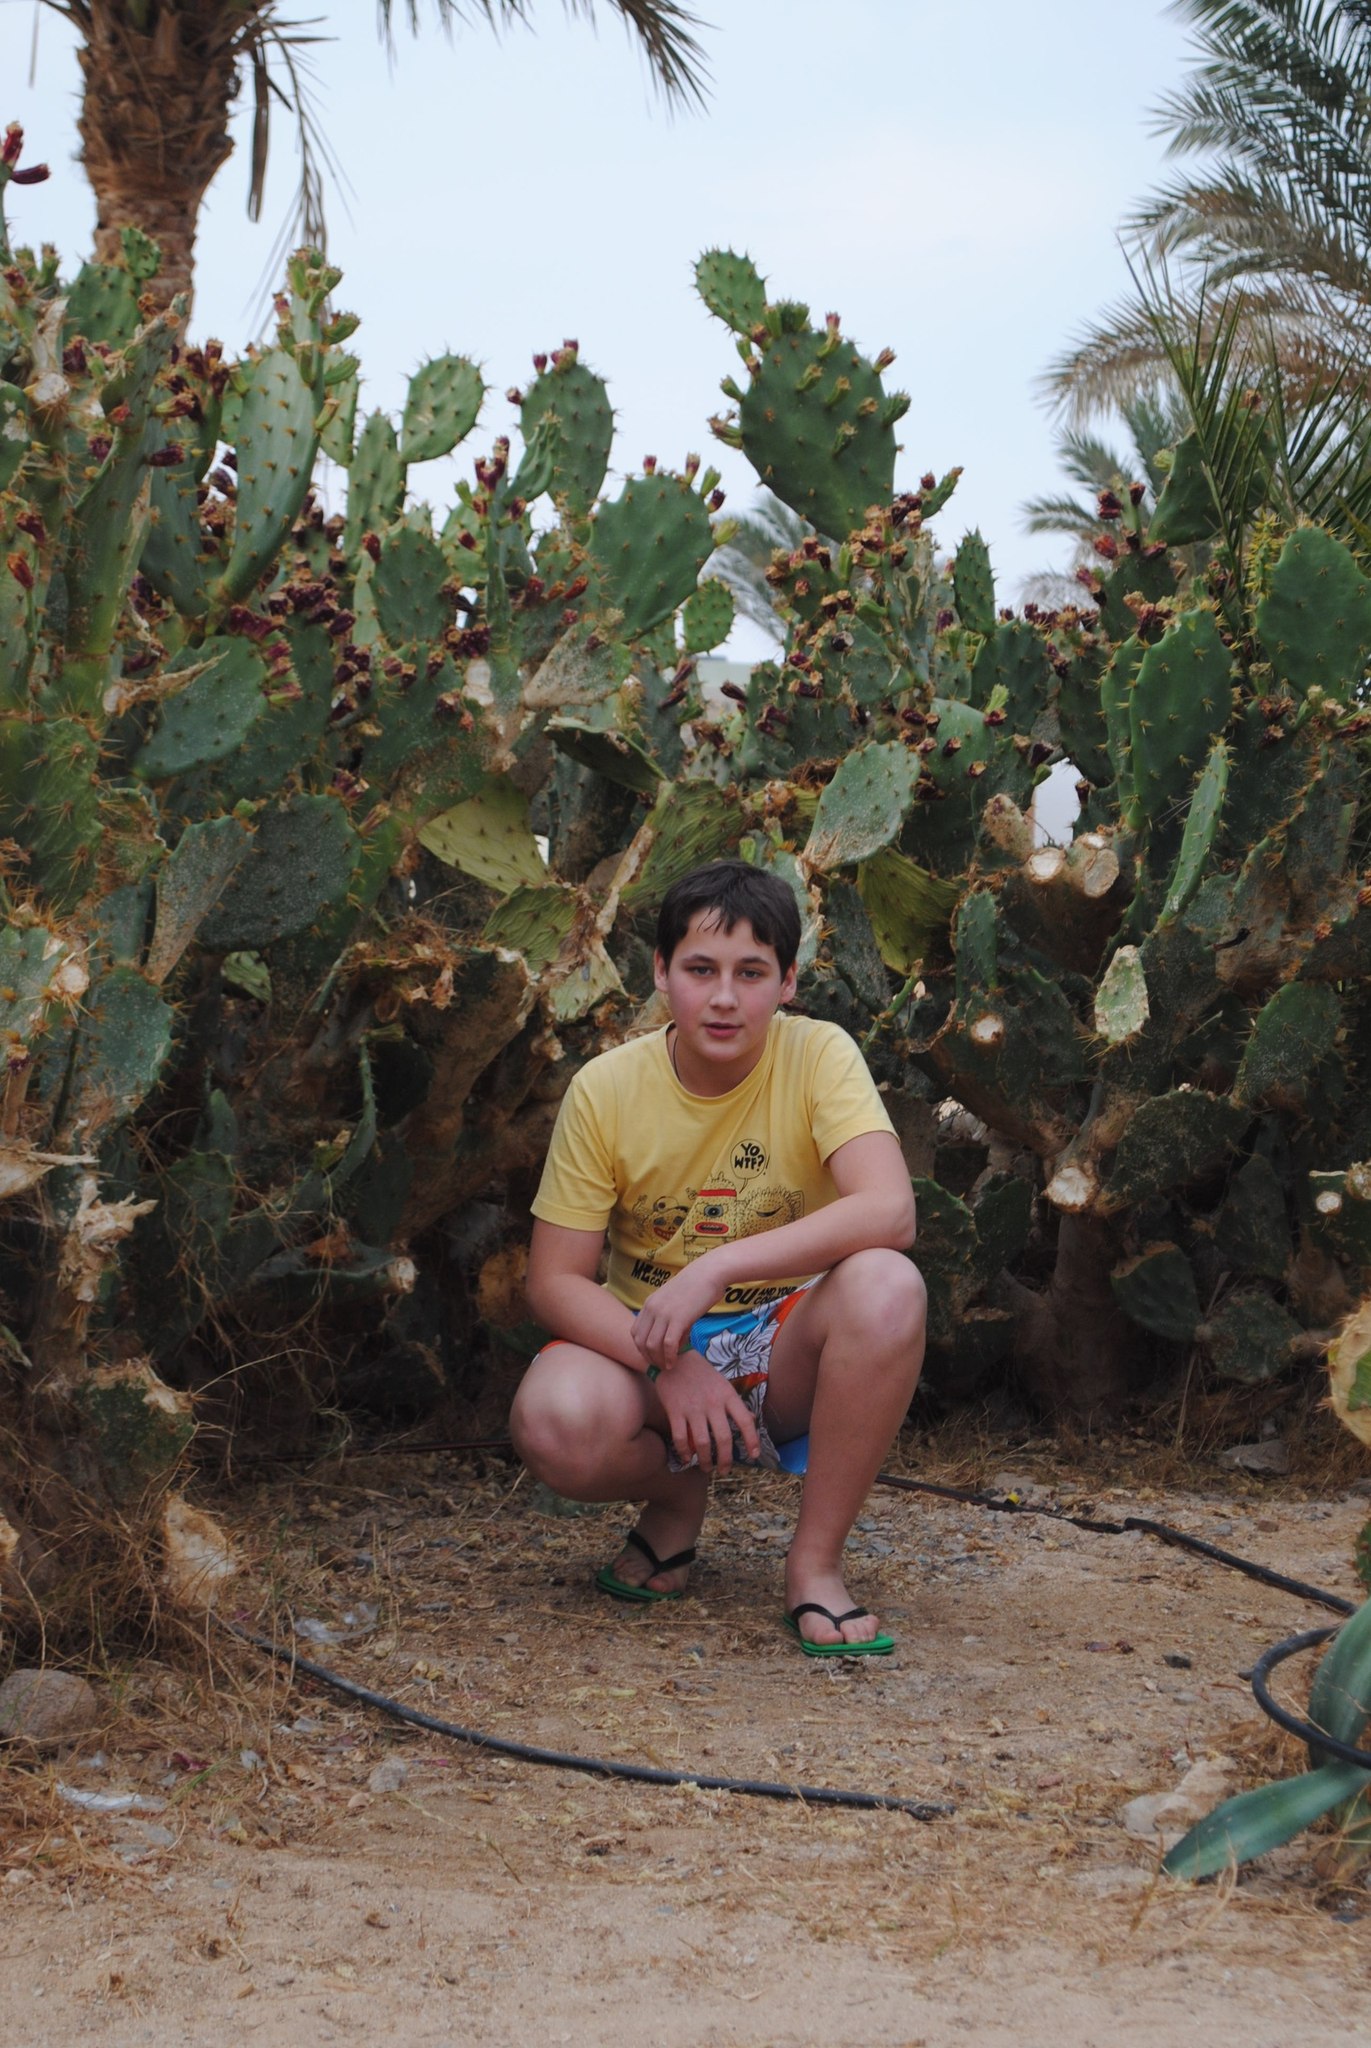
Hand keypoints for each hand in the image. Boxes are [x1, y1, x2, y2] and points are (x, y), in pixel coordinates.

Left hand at [632, 1260, 722, 1370]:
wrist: (709, 1273)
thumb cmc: (697, 1287)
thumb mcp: (675, 1303)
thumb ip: (670, 1322)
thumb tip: (674, 1345)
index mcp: (649, 1304)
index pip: (635, 1332)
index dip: (641, 1348)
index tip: (652, 1356)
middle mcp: (652, 1309)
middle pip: (640, 1342)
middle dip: (648, 1357)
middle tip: (659, 1366)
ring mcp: (664, 1313)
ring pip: (652, 1345)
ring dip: (658, 1360)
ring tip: (667, 1366)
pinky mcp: (678, 1318)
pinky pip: (668, 1344)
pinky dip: (669, 1357)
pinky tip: (674, 1362)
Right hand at [652, 1348, 760, 1470]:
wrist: (674, 1357)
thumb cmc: (701, 1372)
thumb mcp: (723, 1384)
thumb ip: (735, 1403)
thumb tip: (752, 1419)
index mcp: (727, 1395)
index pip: (745, 1421)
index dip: (752, 1440)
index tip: (754, 1455)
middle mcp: (712, 1403)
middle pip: (724, 1438)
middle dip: (726, 1459)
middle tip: (725, 1470)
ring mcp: (693, 1407)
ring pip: (702, 1442)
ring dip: (705, 1460)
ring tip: (707, 1468)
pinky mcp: (675, 1410)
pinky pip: (681, 1438)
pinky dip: (684, 1452)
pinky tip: (687, 1458)